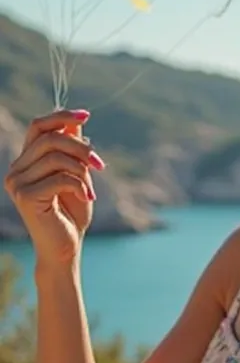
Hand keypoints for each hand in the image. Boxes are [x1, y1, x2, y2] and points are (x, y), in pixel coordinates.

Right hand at [3, 109, 104, 265]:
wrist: (66, 246)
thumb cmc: (72, 210)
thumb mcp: (76, 173)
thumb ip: (72, 149)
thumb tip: (76, 121)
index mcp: (26, 160)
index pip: (38, 126)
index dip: (61, 116)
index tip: (86, 115)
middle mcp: (16, 169)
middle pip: (51, 138)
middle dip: (81, 148)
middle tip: (100, 165)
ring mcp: (17, 182)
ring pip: (56, 157)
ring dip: (82, 169)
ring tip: (91, 187)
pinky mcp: (25, 196)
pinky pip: (60, 178)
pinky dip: (80, 185)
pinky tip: (87, 198)